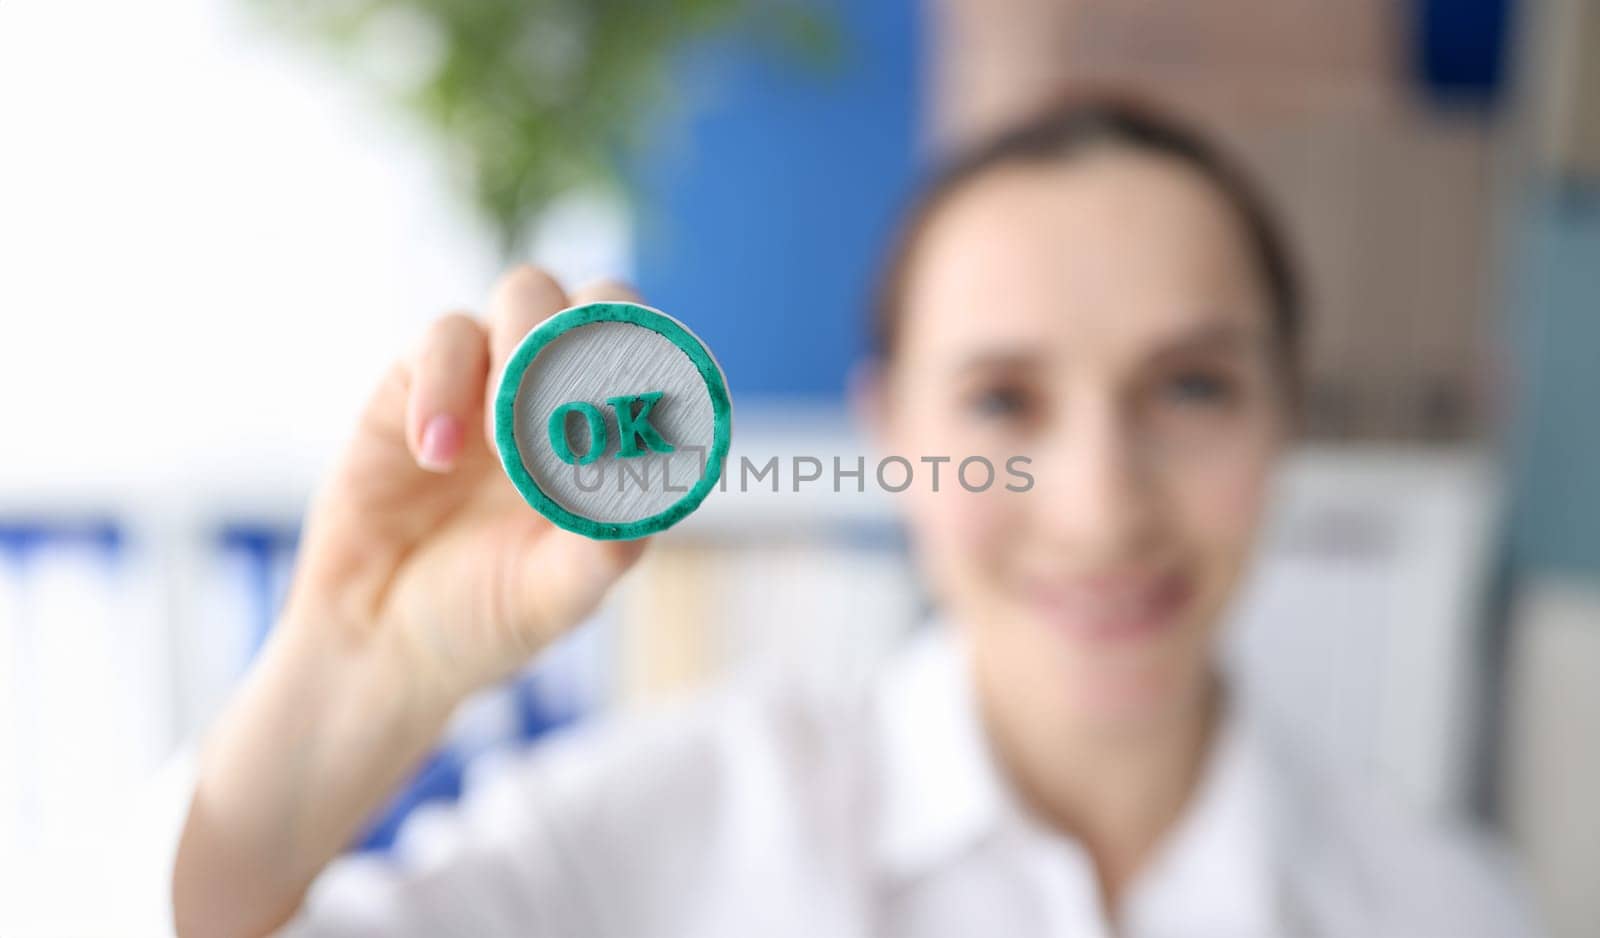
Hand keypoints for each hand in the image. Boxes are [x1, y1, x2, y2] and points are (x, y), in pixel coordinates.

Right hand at [283, 266, 649, 704]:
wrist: (374, 640)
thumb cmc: (483, 618)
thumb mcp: (554, 596)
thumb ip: (603, 545)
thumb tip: (642, 488)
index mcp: (616, 442)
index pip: (664, 363)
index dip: (659, 371)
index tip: (634, 423)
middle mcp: (563, 397)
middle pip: (604, 299)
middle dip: (596, 336)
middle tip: (570, 415)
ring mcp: (491, 380)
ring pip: (527, 293)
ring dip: (527, 349)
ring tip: (505, 442)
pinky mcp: (419, 380)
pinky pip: (445, 337)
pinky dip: (445, 387)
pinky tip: (437, 458)